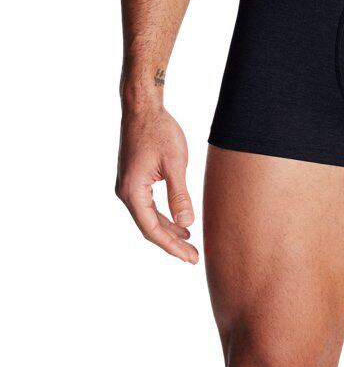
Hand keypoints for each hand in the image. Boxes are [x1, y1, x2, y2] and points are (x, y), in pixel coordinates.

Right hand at [116, 107, 198, 263]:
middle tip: (194, 257)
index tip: (191, 258)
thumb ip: (180, 195)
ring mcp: (128, 186)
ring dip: (169, 231)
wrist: (142, 108)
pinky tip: (180, 223)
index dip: (172, 247)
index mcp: (133, 191)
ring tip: (190, 244)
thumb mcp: (175, 164)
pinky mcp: (134, 180)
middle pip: (150, 227)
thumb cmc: (159, 131)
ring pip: (149, 218)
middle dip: (172, 243)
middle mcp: (125, 192)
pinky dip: (164, 216)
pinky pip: (149, 206)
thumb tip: (187, 224)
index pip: (152, 229)